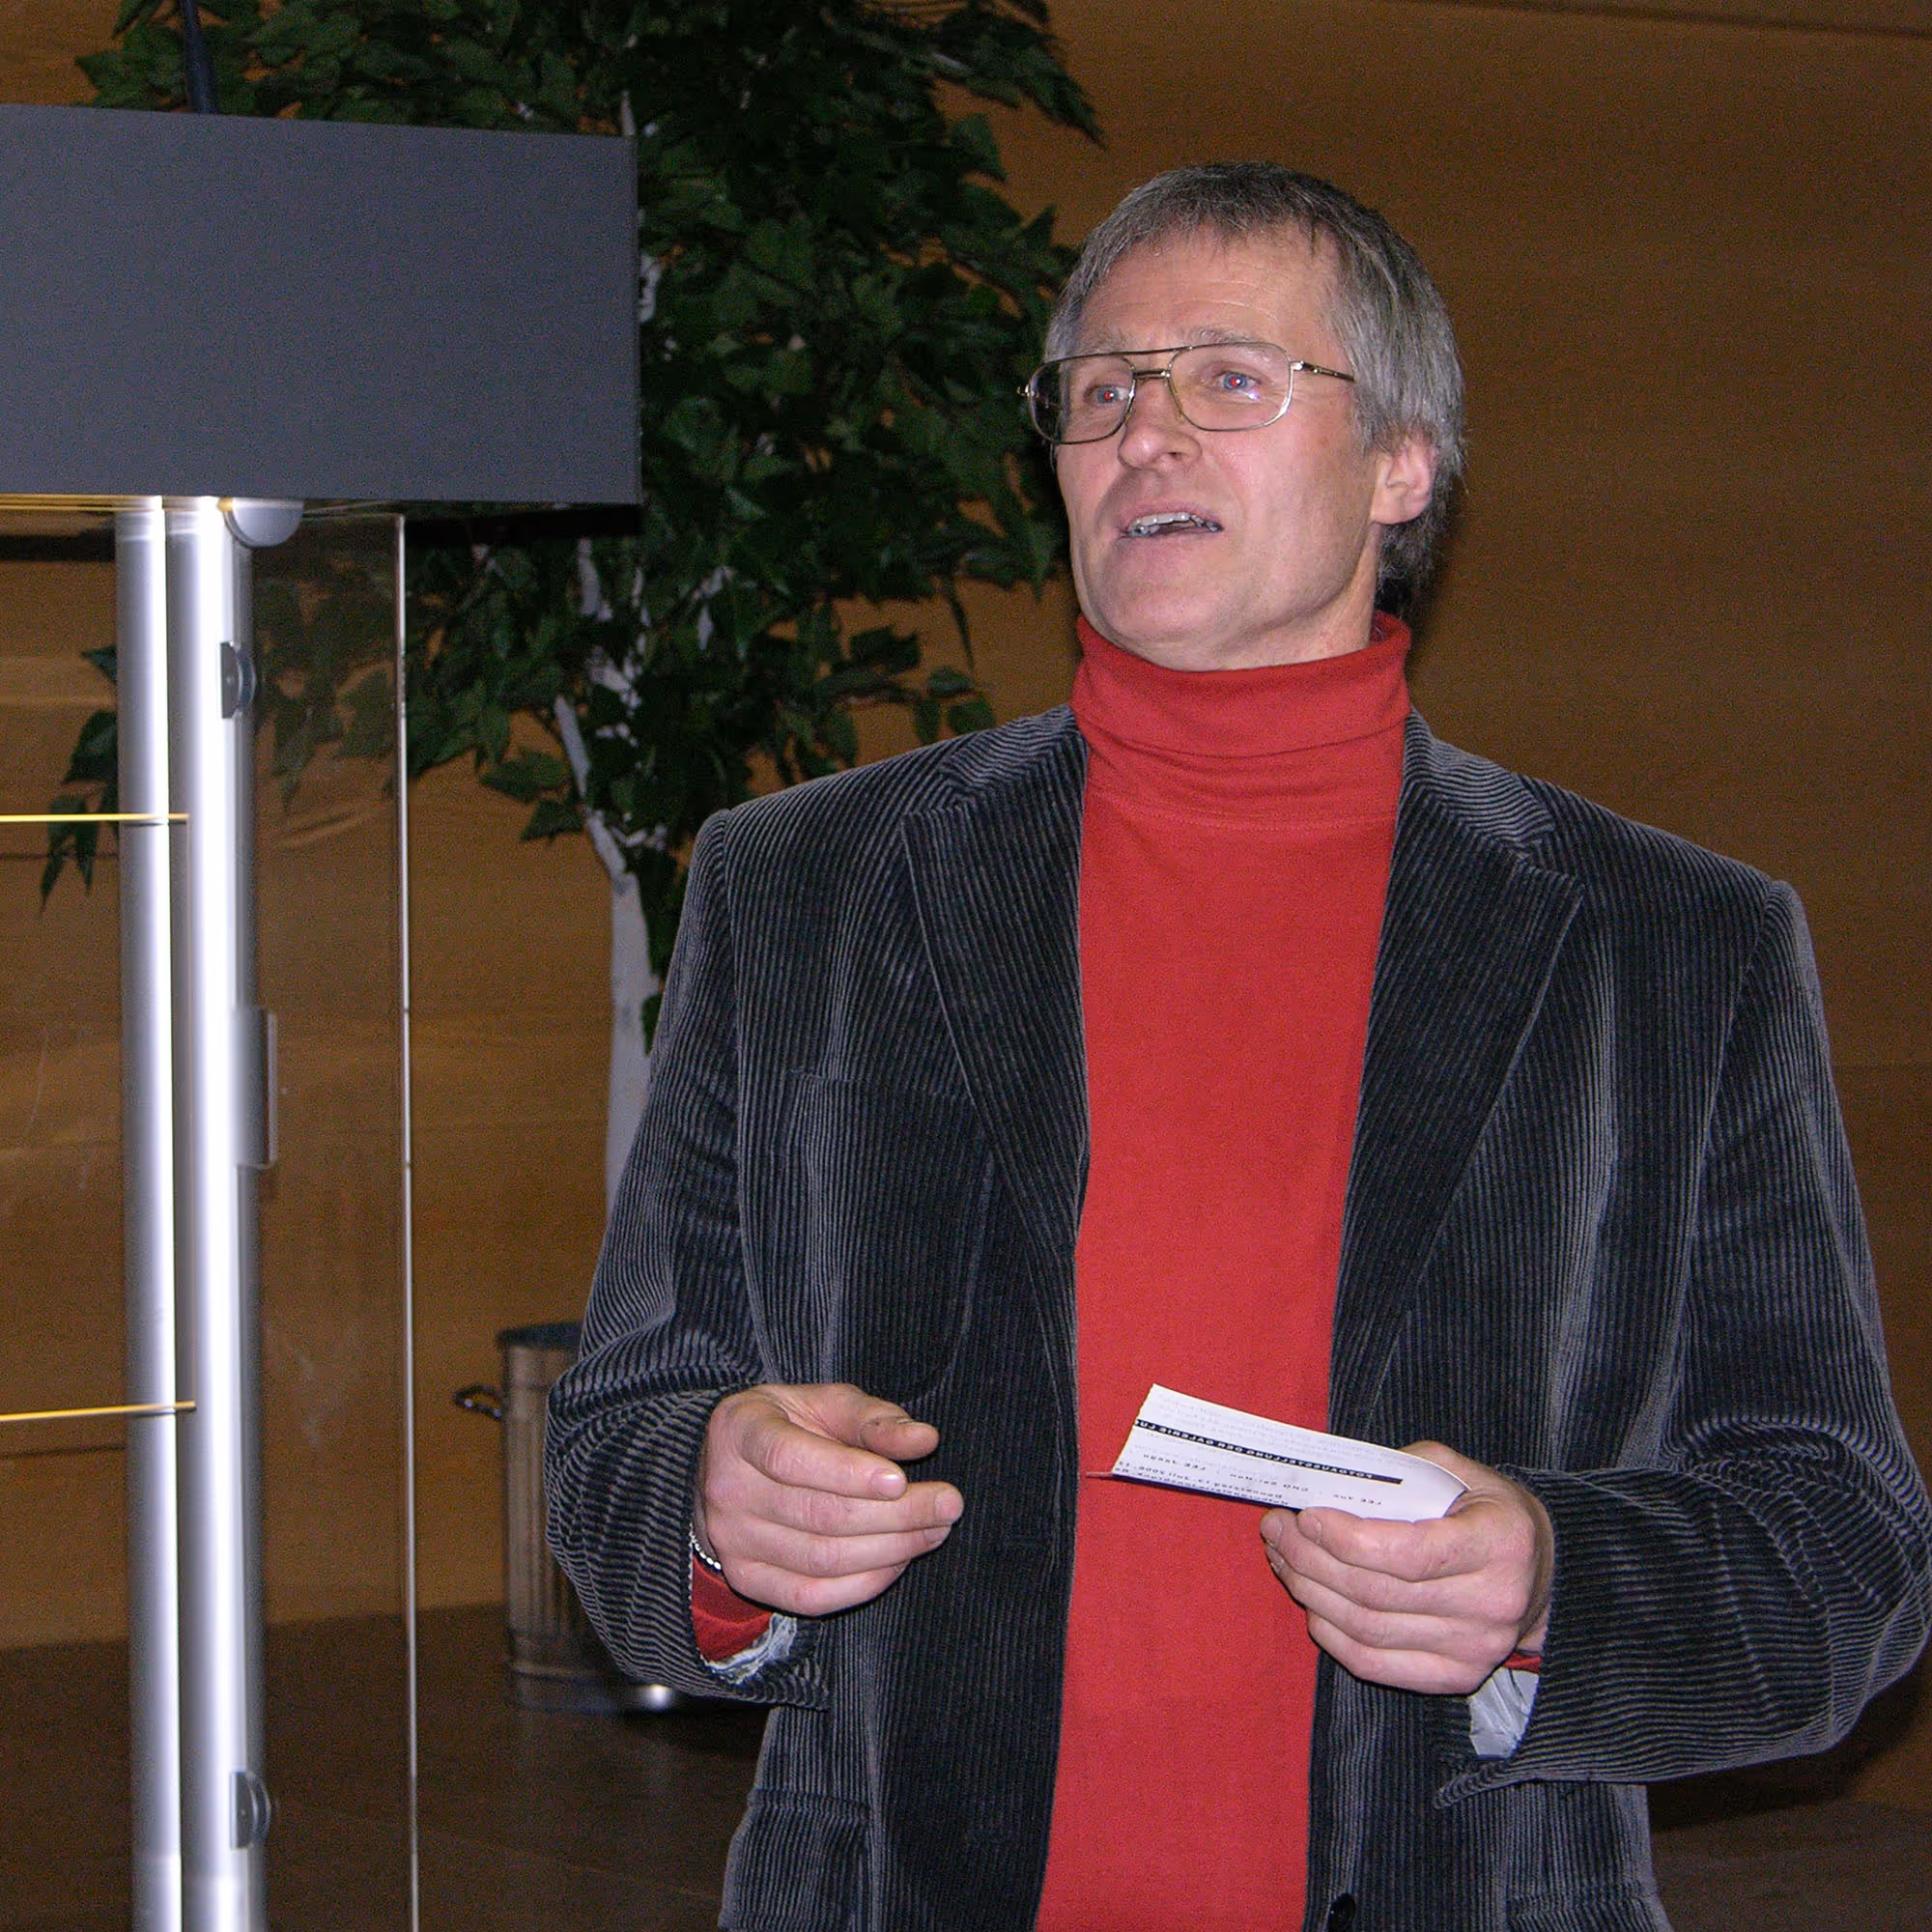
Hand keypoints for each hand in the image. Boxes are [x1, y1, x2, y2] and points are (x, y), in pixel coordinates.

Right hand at [694, 1382, 963, 1616]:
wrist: (733, 1467)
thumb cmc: (794, 1426)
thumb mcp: (828, 1404)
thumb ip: (875, 1419)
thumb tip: (925, 1440)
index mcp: (741, 1431)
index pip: (790, 1458)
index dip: (848, 1472)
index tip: (901, 1480)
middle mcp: (727, 1489)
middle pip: (818, 1514)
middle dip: (895, 1514)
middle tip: (948, 1504)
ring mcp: (733, 1541)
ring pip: (822, 1558)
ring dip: (891, 1548)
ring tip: (935, 1529)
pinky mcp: (748, 1579)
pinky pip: (813, 1596)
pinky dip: (866, 1582)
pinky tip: (900, 1560)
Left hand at [1260, 1441, 1551, 1693]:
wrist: (1541, 1576)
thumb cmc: (1490, 1513)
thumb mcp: (1461, 1473)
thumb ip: (1399, 1471)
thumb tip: (1328, 1482)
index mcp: (1497, 1545)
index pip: (1407, 1553)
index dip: (1345, 1538)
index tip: (1305, 1513)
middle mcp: (1489, 1605)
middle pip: (1376, 1592)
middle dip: (1311, 1558)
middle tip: (1277, 1528)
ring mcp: (1473, 1650)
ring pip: (1367, 1628)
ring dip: (1311, 1592)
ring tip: (1284, 1557)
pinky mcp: (1455, 1678)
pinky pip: (1374, 1663)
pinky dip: (1331, 1634)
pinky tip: (1310, 1602)